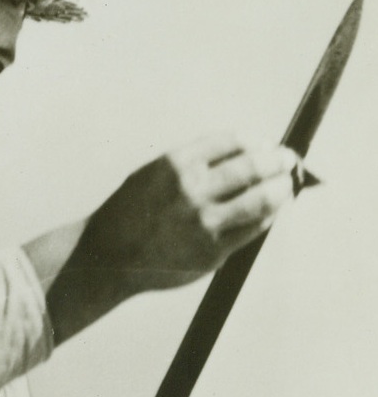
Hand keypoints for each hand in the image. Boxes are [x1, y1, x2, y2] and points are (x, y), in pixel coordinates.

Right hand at [24, 132, 296, 343]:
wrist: (107, 256)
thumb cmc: (132, 212)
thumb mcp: (153, 174)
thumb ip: (193, 164)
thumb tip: (245, 154)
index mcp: (175, 164)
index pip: (232, 141)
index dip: (255, 141)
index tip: (265, 144)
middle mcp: (191, 190)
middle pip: (253, 167)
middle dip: (278, 160)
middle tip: (289, 160)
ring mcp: (203, 222)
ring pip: (261, 200)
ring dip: (282, 190)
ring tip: (287, 187)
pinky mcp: (211, 252)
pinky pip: (252, 230)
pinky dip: (266, 218)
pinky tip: (268, 213)